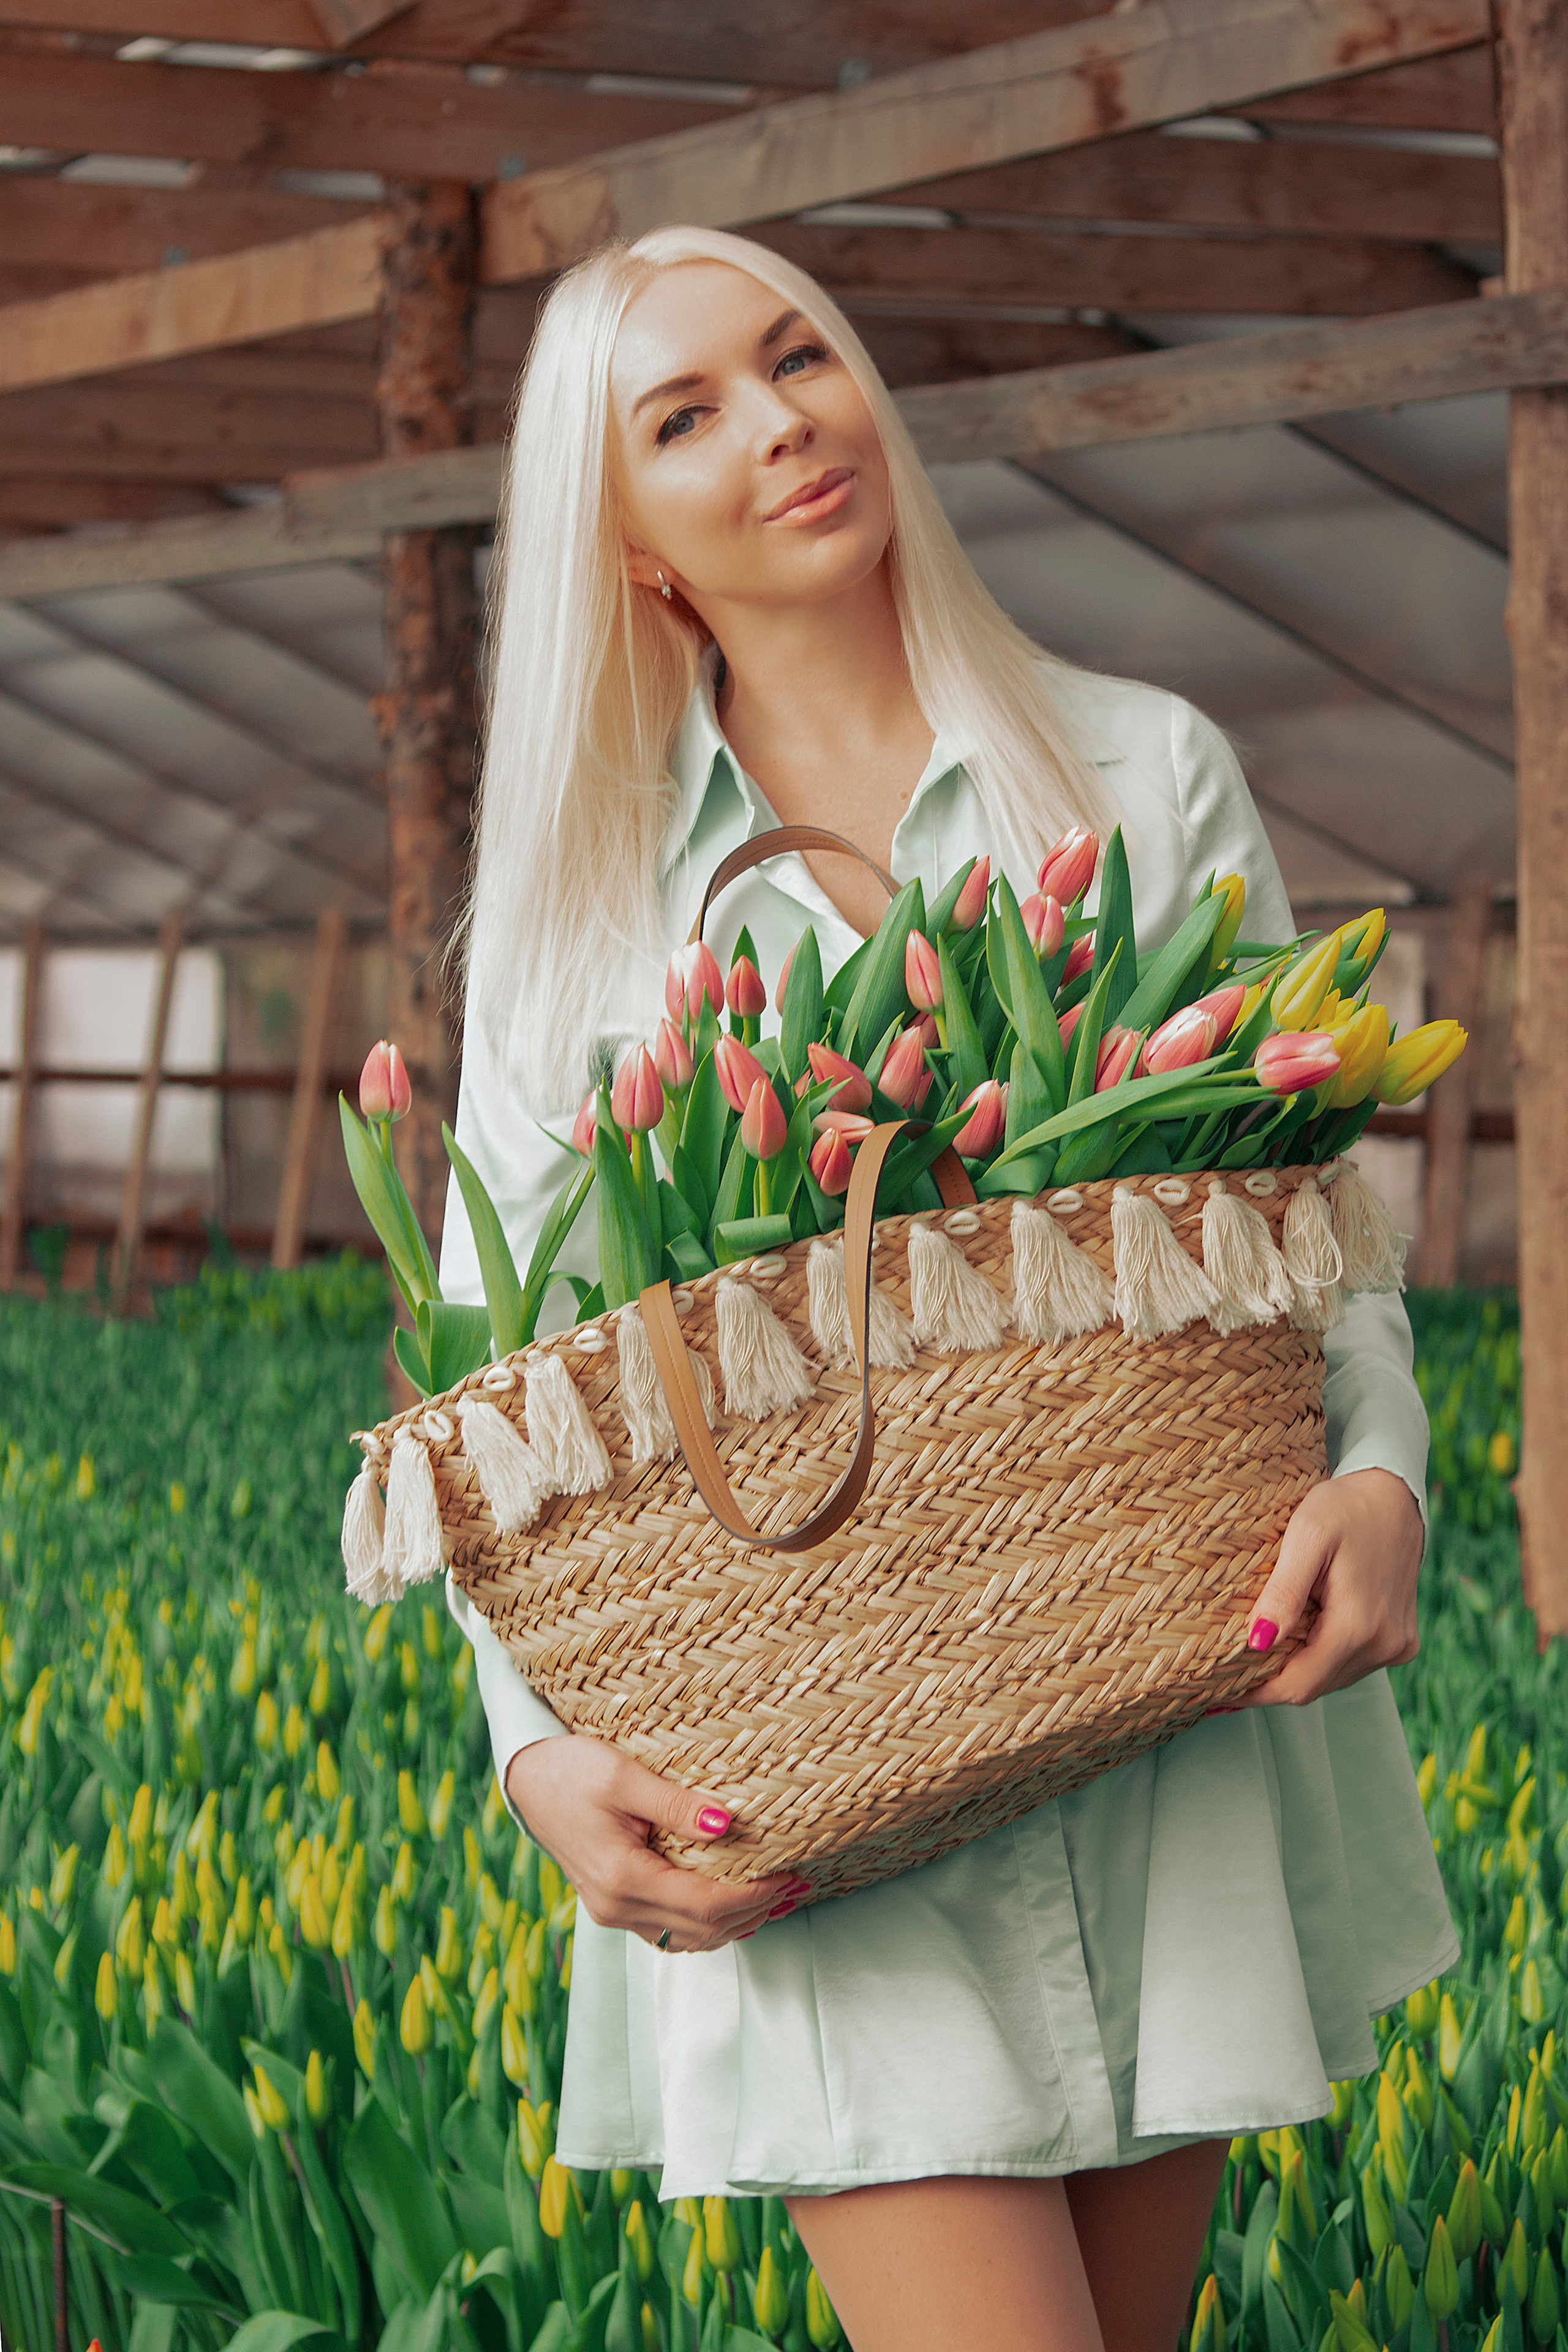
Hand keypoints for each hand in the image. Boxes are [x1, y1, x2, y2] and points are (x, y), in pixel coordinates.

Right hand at [505, 1733, 809, 1954]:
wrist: (525, 1779)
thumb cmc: (570, 1769)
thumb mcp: (624, 1777)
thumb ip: (676, 1805)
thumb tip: (726, 1824)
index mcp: (622, 1878)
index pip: (705, 1904)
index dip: (754, 1895)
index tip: (791, 1875)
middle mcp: (617, 1907)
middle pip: (702, 1930)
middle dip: (756, 1911)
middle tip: (798, 1887)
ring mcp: (612, 1911)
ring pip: (688, 1938)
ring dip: (736, 1923)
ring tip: (778, 1899)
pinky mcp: (612, 1904)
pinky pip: (669, 1930)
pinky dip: (707, 1924)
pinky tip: (733, 1908)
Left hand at [1237, 1467, 1423, 1707]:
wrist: (1395, 1495)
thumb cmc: (1346, 1507)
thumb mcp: (1307, 1537)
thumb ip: (1283, 1592)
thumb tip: (1257, 1641)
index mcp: (1359, 1626)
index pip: (1298, 1685)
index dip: (1256, 1693)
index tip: (1219, 1692)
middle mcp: (1384, 1645)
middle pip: (1314, 1687)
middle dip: (1271, 1682)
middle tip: (1229, 1672)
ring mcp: (1397, 1646)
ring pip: (1332, 1679)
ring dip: (1297, 1670)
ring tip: (1259, 1651)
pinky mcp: (1401, 1640)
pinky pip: (1352, 1665)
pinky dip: (1322, 1658)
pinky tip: (1299, 1636)